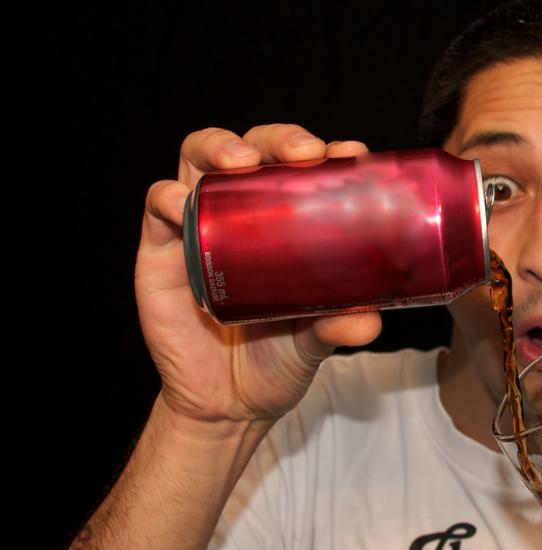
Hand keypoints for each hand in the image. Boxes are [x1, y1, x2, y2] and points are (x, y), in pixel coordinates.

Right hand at [136, 124, 381, 428]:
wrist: (227, 404)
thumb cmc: (279, 359)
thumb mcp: (315, 343)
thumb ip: (338, 327)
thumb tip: (369, 322)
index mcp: (290, 223)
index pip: (307, 169)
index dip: (328, 152)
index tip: (352, 153)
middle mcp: (245, 213)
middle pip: (256, 148)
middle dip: (279, 138)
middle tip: (303, 153)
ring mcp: (202, 225)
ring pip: (199, 157)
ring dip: (219, 145)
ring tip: (242, 161)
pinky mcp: (161, 250)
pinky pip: (157, 205)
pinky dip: (168, 196)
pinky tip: (184, 204)